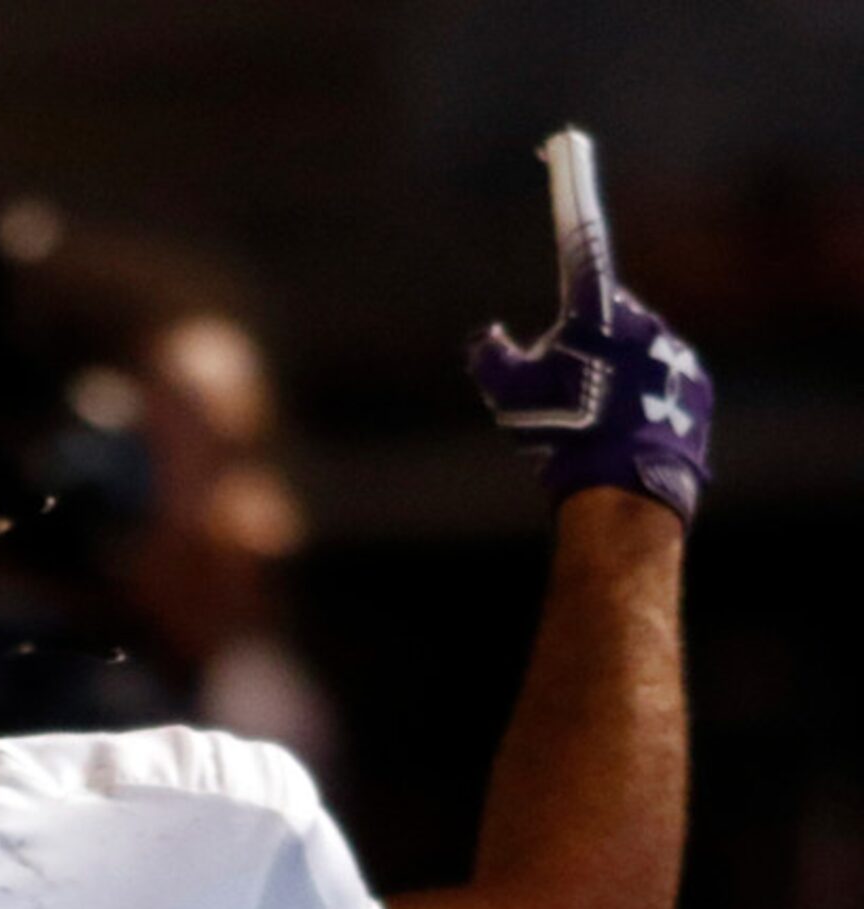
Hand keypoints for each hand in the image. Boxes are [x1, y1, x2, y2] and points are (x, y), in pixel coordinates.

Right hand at [471, 128, 710, 526]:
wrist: (623, 489)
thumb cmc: (560, 434)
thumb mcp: (506, 395)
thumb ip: (491, 357)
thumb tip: (490, 336)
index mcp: (593, 307)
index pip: (576, 234)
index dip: (568, 186)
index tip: (565, 140)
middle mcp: (641, 315)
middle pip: (599, 320)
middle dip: (581, 350)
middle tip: (563, 403)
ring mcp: (674, 347)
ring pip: (632, 353)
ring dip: (610, 381)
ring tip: (594, 432)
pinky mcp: (697, 381)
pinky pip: (660, 383)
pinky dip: (639, 404)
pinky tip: (623, 440)